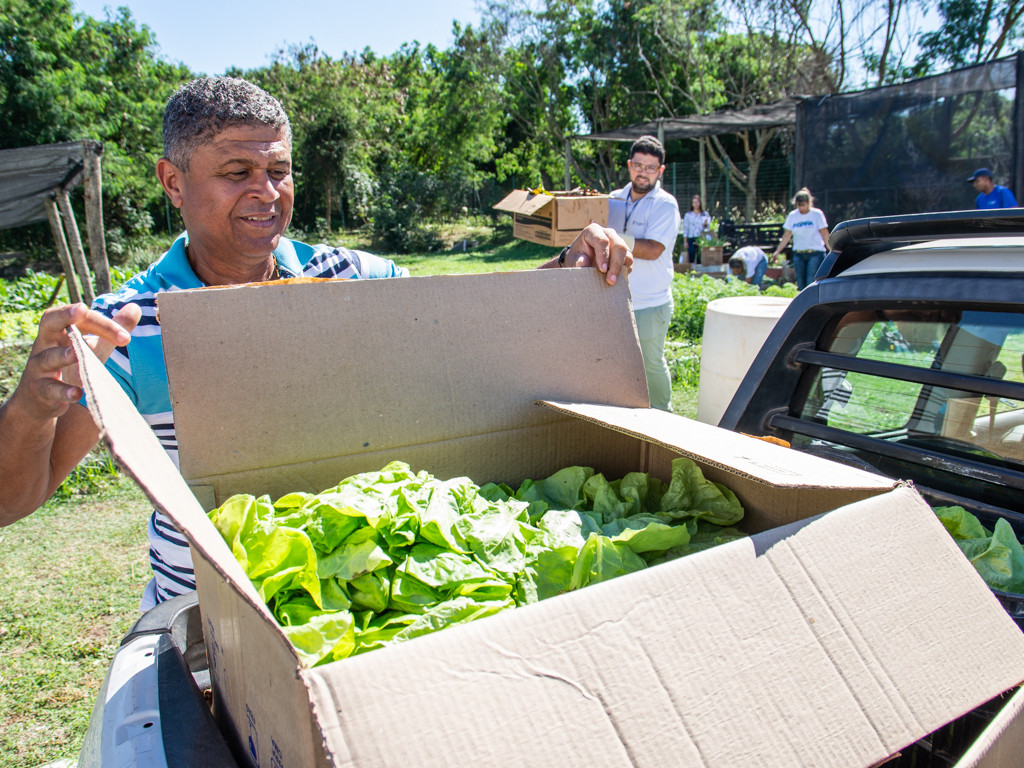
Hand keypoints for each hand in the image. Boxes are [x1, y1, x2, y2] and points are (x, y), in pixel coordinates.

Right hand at [11, 303, 139, 419]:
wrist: (41, 399)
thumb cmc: (70, 365)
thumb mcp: (91, 347)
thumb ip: (110, 330)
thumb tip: (135, 307)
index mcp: (60, 329)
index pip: (79, 317)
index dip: (102, 322)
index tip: (125, 336)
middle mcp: (45, 343)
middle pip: (50, 322)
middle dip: (65, 315)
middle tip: (82, 310)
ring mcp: (39, 366)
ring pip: (48, 357)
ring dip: (63, 355)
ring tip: (77, 354)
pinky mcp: (40, 390)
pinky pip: (49, 389)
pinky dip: (63, 391)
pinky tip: (77, 394)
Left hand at [563, 223, 632, 284]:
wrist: (582, 261)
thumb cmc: (577, 258)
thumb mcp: (573, 260)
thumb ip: (577, 261)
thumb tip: (583, 262)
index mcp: (593, 231)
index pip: (602, 241)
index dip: (603, 255)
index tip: (602, 270)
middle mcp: (608, 233)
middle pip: (618, 245)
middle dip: (615, 264)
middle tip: (610, 280)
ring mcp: (617, 241)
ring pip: (626, 252)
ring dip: (620, 268)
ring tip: (612, 282)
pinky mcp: (624, 251)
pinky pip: (629, 260)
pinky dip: (624, 270)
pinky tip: (616, 279)